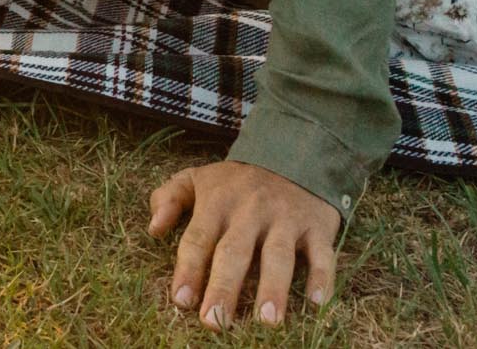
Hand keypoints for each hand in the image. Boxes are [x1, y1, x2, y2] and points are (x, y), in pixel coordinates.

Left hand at [149, 161, 340, 329]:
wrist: (293, 153)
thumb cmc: (237, 181)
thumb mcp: (198, 178)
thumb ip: (169, 198)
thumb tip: (153, 229)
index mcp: (217, 202)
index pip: (199, 239)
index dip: (189, 270)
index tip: (182, 302)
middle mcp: (250, 211)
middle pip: (234, 252)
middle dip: (224, 288)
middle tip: (215, 323)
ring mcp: (285, 218)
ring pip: (278, 256)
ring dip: (272, 289)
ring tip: (266, 322)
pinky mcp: (317, 225)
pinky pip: (321, 253)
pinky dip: (322, 277)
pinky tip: (317, 302)